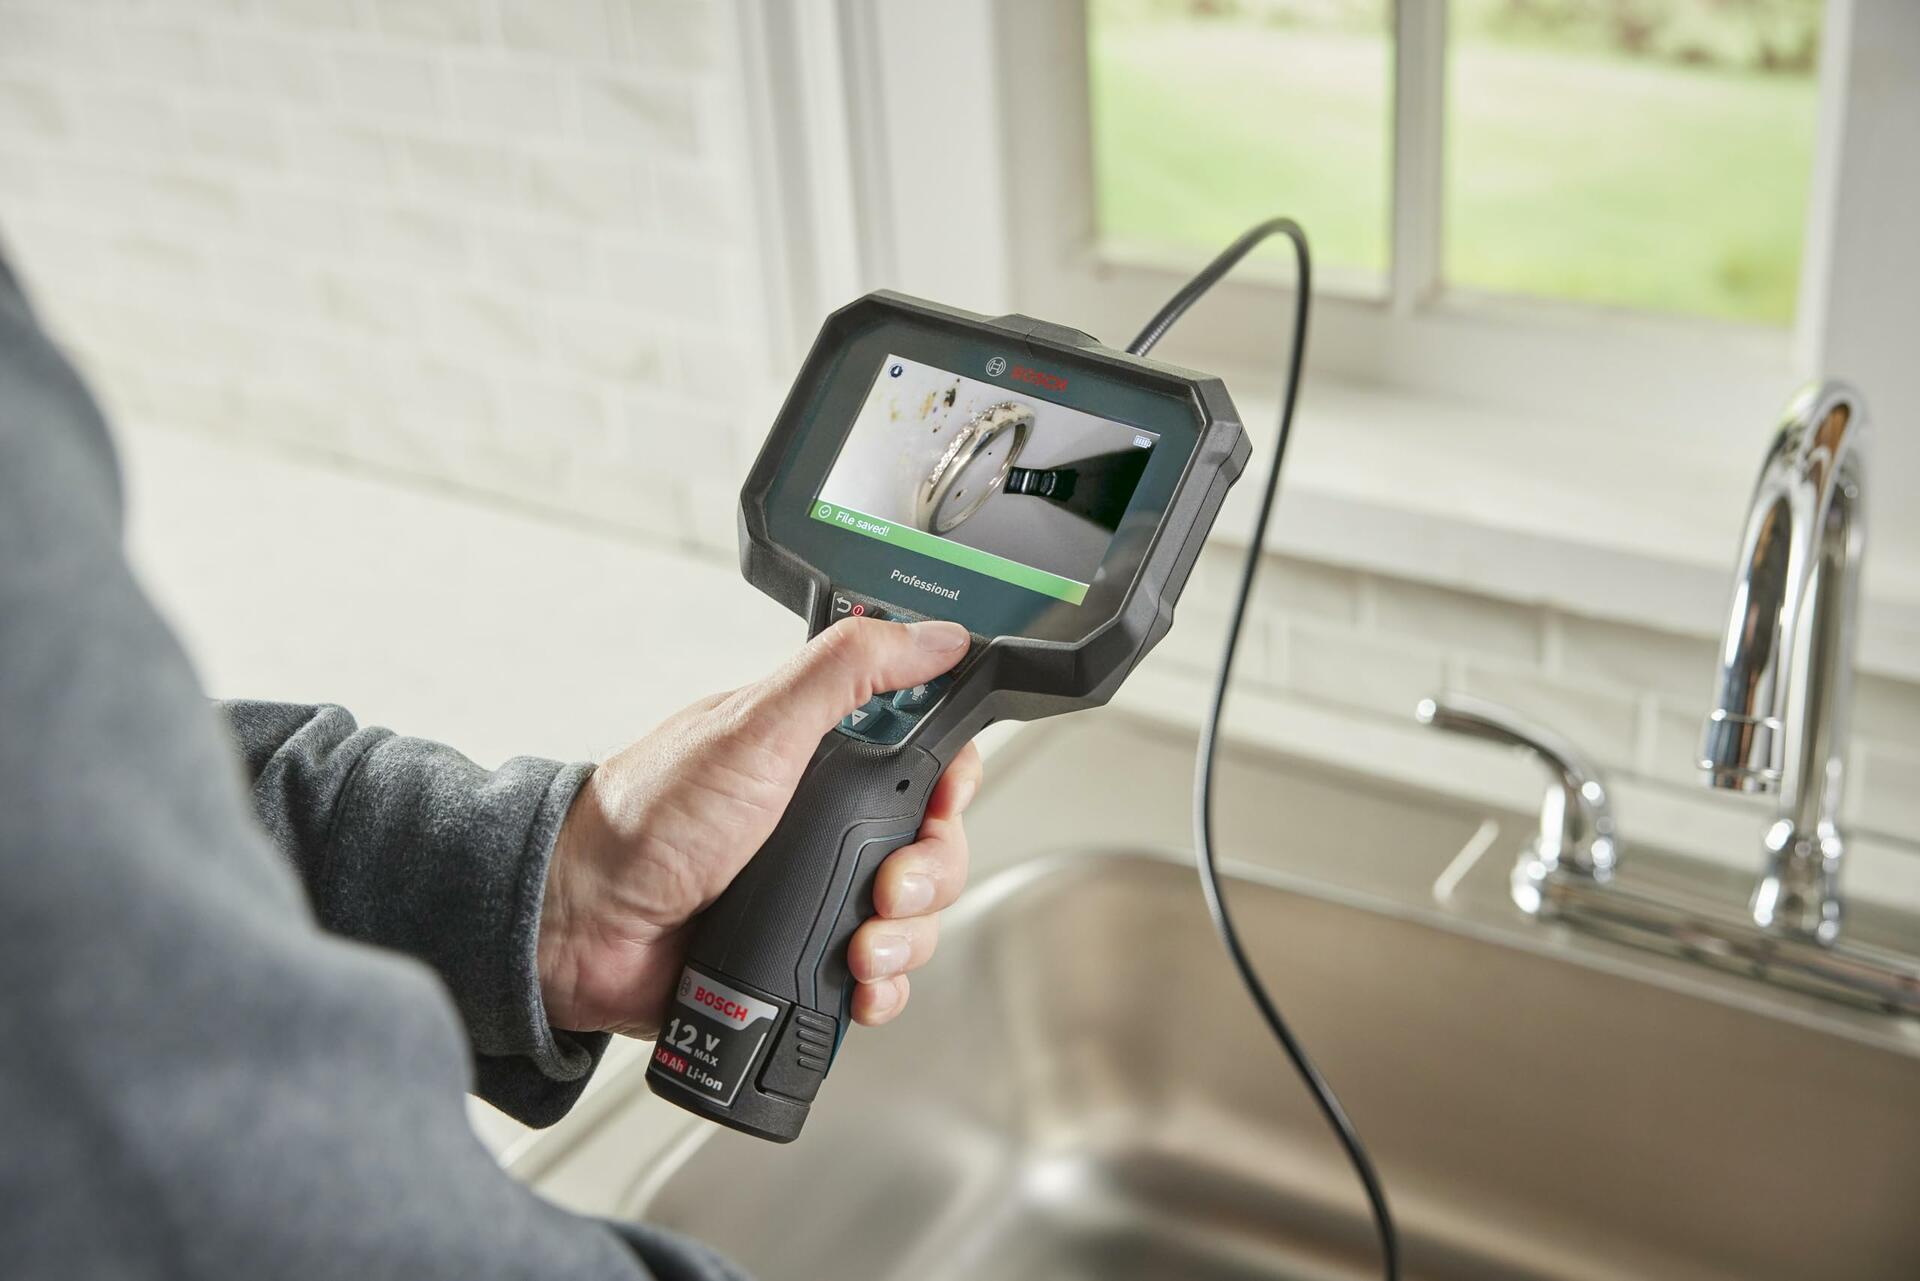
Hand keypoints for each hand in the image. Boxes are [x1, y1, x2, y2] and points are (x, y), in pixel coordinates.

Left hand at [538, 617, 981, 1037]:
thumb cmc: (648, 818)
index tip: (942, 798)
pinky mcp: (802, 955)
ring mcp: (816, 891)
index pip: (925, 756)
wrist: (581, 926)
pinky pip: (876, 979)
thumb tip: (934, 636)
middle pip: (933, 845)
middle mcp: (825, 822)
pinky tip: (857, 988)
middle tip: (889, 888)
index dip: (951, 779)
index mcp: (821, 755)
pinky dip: (881, 990)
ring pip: (914, 917)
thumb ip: (846, 671)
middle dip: (930, 874)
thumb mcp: (757, 727)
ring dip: (907, 938)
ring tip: (861, 949)